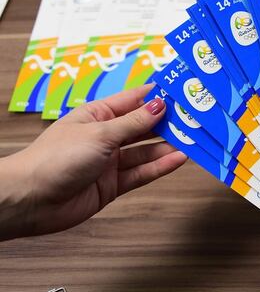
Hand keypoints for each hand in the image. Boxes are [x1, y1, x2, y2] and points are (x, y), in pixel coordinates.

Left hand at [0, 84, 186, 240]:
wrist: (31, 200)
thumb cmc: (56, 158)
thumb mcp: (100, 134)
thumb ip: (134, 123)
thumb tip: (159, 105)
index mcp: (97, 115)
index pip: (133, 100)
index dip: (157, 96)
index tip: (183, 91)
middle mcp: (105, 136)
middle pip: (143, 126)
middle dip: (168, 122)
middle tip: (196, 118)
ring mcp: (109, 161)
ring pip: (145, 150)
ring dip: (168, 146)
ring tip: (194, 140)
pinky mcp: (112, 185)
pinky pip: (141, 173)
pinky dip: (160, 166)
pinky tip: (178, 159)